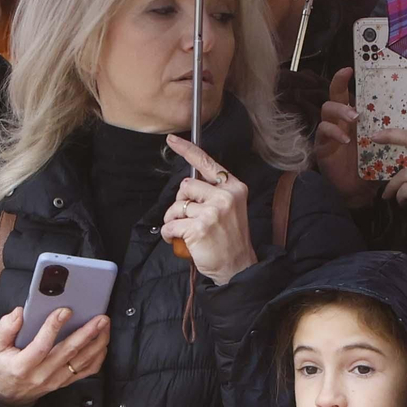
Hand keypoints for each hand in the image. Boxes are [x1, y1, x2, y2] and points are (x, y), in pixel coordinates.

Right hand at [0, 305, 110, 406]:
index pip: (41, 346)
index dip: (53, 327)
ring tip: (105, 326)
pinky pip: (87, 371)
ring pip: (82, 362)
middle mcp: (42, 374)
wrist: (8, 396)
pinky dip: (98, 357)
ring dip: (97, 343)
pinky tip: (102, 342)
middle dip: (86, 333)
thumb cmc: (2, 368)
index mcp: (22, 365)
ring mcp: (56, 380)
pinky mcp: (65, 382)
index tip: (65, 310)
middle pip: (68, 352)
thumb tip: (20, 312)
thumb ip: (5, 328)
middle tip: (99, 318)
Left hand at [160, 135, 256, 285]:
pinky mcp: (199, 228)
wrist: (237, 267)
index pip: (207, 163)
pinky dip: (168, 233)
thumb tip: (188, 184)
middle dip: (181, 203)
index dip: (187, 150)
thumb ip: (213, 192)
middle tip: (189, 218)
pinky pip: (170, 224)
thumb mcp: (230, 208)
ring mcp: (213, 212)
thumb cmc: (229, 239)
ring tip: (185, 231)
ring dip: (173, 220)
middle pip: (186, 186)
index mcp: (234, 188)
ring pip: (176, 206)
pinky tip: (178, 239)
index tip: (171, 140)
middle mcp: (225, 196)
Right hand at [313, 68, 377, 209]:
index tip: (351, 68)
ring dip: (340, 110)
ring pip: (327, 109)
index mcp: (357, 116)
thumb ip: (397, 126)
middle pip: (334, 94)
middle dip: (338, 84)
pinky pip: (324, 132)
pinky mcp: (323, 145)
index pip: (352, 92)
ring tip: (354, 117)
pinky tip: (345, 139)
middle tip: (348, 82)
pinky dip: (334, 132)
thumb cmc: (374, 165)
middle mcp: (342, 120)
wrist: (360, 191)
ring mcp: (331, 131)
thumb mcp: (388, 142)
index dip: (348, 79)